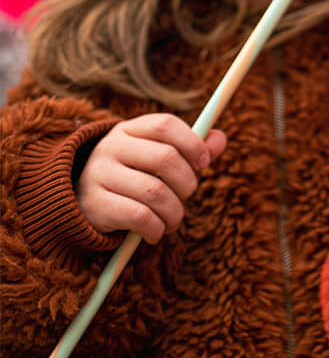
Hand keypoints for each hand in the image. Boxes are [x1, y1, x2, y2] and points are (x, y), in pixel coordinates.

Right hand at [76, 114, 226, 243]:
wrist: (79, 204)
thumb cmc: (130, 177)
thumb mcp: (155, 158)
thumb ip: (189, 150)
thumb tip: (220, 138)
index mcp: (128, 130)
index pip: (166, 125)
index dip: (192, 143)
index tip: (204, 163)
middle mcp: (111, 147)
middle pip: (165, 158)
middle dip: (187, 183)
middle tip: (186, 197)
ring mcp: (99, 174)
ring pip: (155, 192)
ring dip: (175, 212)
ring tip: (173, 220)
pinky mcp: (95, 204)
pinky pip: (140, 216)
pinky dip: (157, 228)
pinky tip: (156, 232)